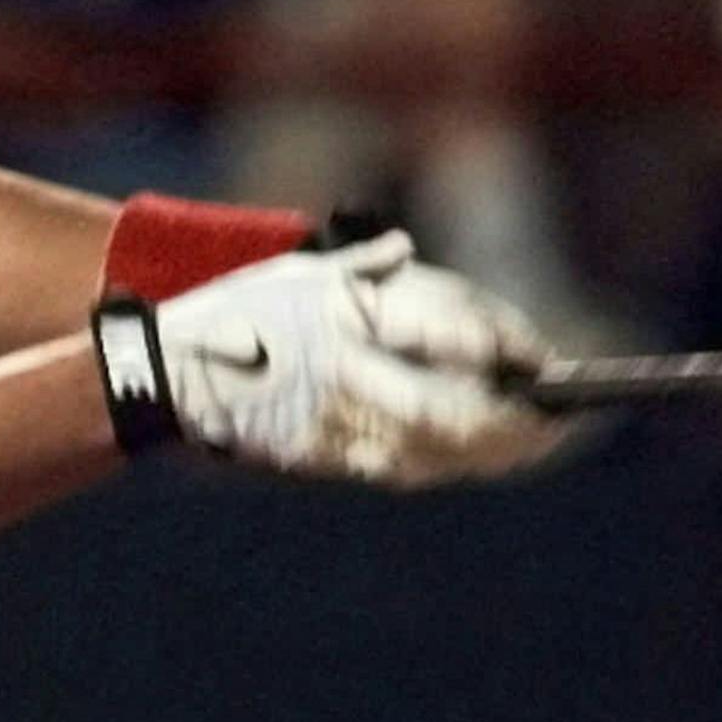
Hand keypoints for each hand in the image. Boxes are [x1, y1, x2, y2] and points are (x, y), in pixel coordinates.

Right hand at [104, 231, 565, 485]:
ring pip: (432, 453)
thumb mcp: (302, 274)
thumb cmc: (240, 311)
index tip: (542, 359)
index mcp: (348, 315)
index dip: (508, 350)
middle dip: (514, 423)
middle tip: (555, 420)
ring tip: (529, 443)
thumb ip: (365, 268)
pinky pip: (396, 468)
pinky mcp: (318, 455)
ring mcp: (331, 423)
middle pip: (454, 412)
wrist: (166, 370)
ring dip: (489, 453)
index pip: (453, 335)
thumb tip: (409, 253)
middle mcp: (347, 373)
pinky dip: (443, 464)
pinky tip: (471, 458)